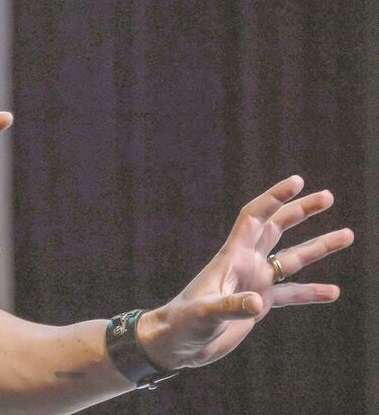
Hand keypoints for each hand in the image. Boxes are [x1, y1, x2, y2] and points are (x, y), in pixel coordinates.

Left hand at [139, 175, 354, 369]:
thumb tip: (257, 301)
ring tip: (347, 234)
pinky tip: (333, 292)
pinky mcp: (258, 304)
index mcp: (232, 257)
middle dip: (301, 211)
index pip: (255, 217)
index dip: (274, 198)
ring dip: (318, 247)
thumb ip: (232, 306)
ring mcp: (254, 283)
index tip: (297, 182)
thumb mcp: (205, 313)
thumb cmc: (183, 323)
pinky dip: (310, 292)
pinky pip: (290, 293)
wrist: (177, 343)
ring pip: (291, 259)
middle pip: (277, 228)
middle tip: (328, 197)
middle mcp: (246, 264)